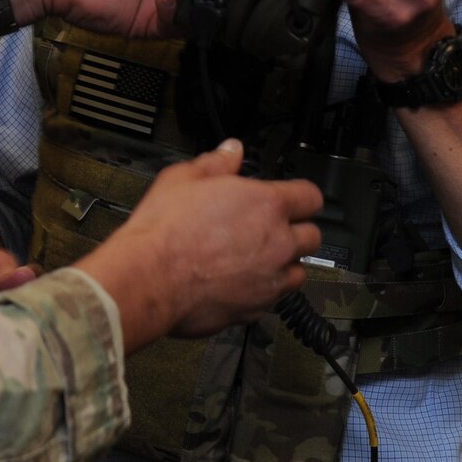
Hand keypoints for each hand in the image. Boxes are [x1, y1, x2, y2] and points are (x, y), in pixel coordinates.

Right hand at [76, 139, 324, 349]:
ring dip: (285, 265)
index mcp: (266, 205)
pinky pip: (274, 301)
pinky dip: (263, 293)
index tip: (293, 199)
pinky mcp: (255, 310)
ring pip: (299, 273)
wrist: (148, 278)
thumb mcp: (183, 178)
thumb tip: (231, 151)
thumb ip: (216, 163)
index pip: (311, 196)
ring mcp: (270, 280)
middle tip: (272, 229)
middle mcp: (277, 243)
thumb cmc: (164, 230)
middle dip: (296, 231)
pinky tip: (239, 284)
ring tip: (259, 260)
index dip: (301, 196)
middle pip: (312, 237)